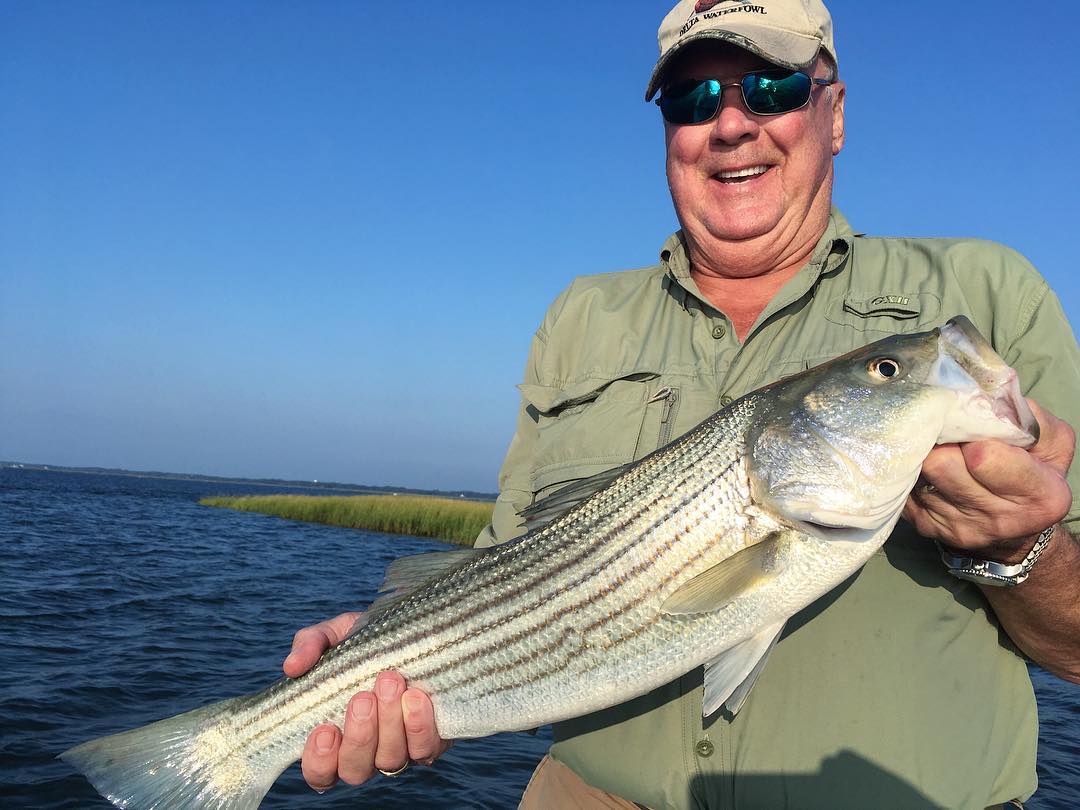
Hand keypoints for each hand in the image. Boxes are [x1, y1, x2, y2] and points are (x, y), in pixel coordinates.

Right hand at [283, 612, 450, 791]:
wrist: (416, 629)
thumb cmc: (366, 640)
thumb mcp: (335, 635)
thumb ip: (310, 645)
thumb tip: (291, 666)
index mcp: (336, 736)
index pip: (320, 772)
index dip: (320, 761)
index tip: (325, 729)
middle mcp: (367, 752)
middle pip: (356, 770)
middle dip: (360, 735)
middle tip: (363, 696)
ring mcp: (400, 750)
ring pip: (390, 760)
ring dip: (390, 724)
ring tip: (390, 682)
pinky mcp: (432, 741)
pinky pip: (426, 749)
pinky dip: (420, 726)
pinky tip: (416, 697)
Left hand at [903, 400, 1074, 561]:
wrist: (1017, 526)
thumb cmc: (1034, 471)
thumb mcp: (1052, 442)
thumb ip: (1029, 418)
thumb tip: (989, 396)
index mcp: (1039, 496)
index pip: (984, 458)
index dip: (972, 434)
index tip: (972, 426)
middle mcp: (1000, 519)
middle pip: (940, 464)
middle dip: (940, 440)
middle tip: (945, 430)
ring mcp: (960, 527)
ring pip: (919, 475)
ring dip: (923, 454)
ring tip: (937, 446)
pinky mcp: (928, 528)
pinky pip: (905, 488)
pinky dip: (913, 471)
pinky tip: (927, 467)